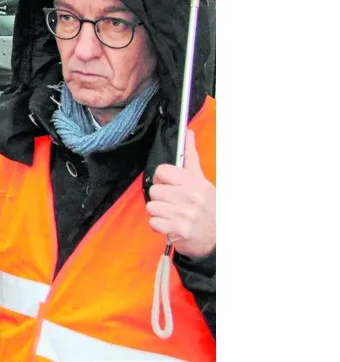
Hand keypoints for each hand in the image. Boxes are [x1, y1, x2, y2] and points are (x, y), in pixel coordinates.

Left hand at [147, 130, 214, 256]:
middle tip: (174, 204)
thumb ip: (191, 158)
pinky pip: (153, 223)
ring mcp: (185, 214)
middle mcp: (191, 196)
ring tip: (173, 216)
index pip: (161, 171)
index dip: (162, 179)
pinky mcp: (179, 230)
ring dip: (159, 213)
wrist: (218, 237)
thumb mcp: (202, 181)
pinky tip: (172, 226)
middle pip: (154, 190)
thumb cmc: (208, 207)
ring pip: (151, 207)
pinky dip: (160, 227)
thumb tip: (187, 133)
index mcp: (195, 182)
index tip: (168, 185)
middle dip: (161, 199)